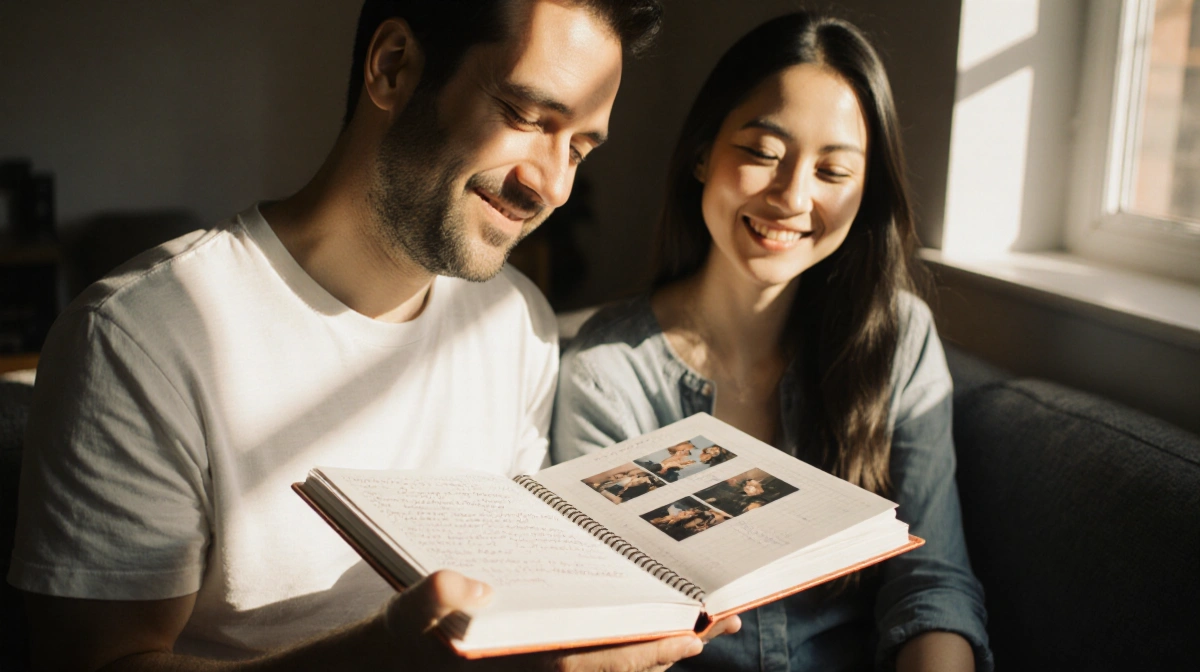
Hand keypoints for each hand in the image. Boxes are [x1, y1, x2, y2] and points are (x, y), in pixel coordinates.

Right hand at [382, 570, 737, 670]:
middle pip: (619, 671)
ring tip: (712, 622)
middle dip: (673, 648)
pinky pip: (600, 665)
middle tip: (727, 619)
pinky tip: (660, 628)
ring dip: (664, 649)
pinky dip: (636, 650)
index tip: (693, 635)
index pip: (591, 665)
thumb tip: (472, 584)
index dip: (644, 652)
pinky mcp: (544, 667)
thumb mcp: (407, 613)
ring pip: (617, 671)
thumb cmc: (404, 636)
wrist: (392, 667)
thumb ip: (431, 598)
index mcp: (518, 668)